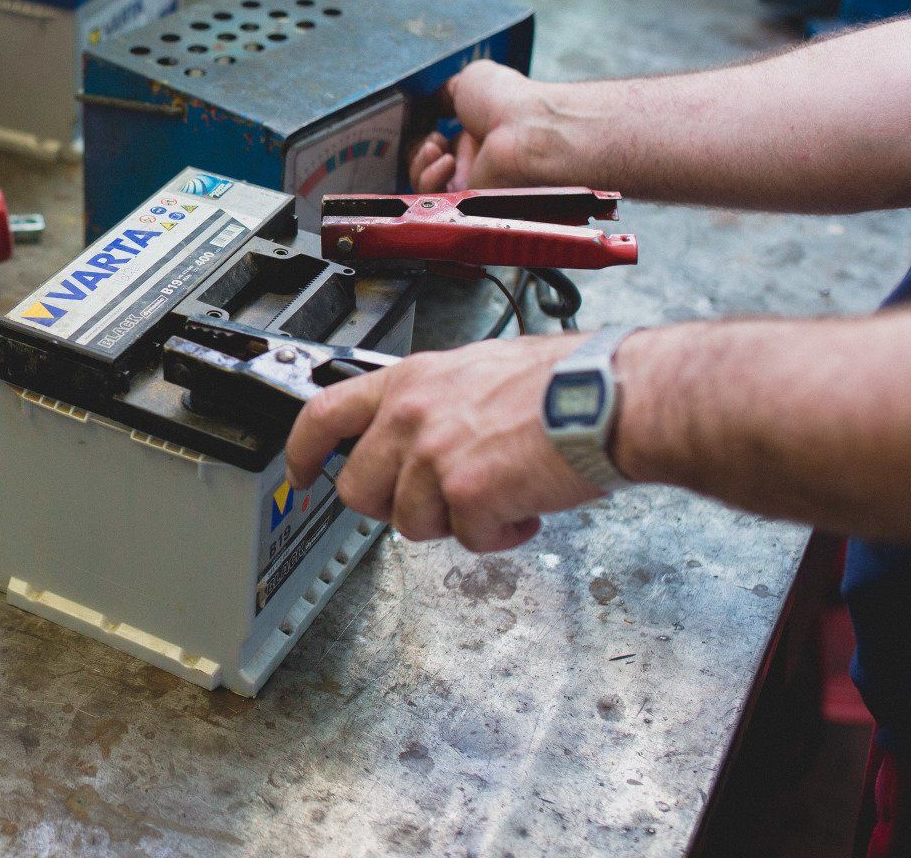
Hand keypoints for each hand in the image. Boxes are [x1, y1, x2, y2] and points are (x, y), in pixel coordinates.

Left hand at [285, 333, 601, 552]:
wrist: (610, 398)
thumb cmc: (564, 382)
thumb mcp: (479, 370)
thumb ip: (439, 402)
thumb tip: (428, 433)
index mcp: (411, 381)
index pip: (324, 413)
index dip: (301, 451)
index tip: (299, 474)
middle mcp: (412, 415)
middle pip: (359, 490)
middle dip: (396, 507)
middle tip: (440, 501)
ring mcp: (434, 456)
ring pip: (410, 524)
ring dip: (456, 522)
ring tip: (500, 495)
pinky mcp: (465, 494)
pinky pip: (466, 540)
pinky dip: (499, 535)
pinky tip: (524, 507)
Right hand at [409, 61, 545, 191]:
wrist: (526, 127)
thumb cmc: (506, 100)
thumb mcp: (470, 81)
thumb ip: (444, 93)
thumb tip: (428, 100)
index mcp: (476, 133)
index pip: (437, 144)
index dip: (421, 135)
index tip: (423, 124)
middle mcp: (473, 160)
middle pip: (425, 165)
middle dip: (418, 150)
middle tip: (433, 139)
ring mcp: (469, 182)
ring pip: (423, 183)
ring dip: (420, 162)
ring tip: (435, 147)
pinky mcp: (466, 202)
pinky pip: (433, 198)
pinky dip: (429, 178)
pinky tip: (446, 161)